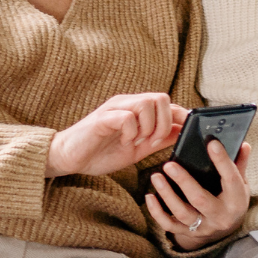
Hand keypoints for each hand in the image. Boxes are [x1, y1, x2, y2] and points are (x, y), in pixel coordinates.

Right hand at [46, 94, 185, 177]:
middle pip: (161, 98)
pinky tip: (124, 142)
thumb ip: (158, 139)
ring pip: (146, 103)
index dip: (181, 116)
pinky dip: (131, 132)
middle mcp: (127, 104)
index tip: (187, 131)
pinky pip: (127, 117)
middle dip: (164, 124)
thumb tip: (181, 132)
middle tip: (152, 141)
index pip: (167, 104)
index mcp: (136, 110)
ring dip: (148, 127)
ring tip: (136, 142)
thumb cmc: (101, 152)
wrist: (70, 159)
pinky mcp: (102, 118)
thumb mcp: (138, 149)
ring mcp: (114, 109)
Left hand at [146, 139, 250, 251]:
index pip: (230, 179)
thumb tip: (243, 144)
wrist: (225, 230)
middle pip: (200, 199)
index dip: (222, 161)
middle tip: (169, 165)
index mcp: (236, 201)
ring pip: (182, 212)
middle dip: (184, 181)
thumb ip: (239, 165)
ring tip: (156, 176)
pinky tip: (150, 197)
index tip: (212, 143)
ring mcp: (203, 226)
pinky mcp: (188, 233)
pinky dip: (157, 212)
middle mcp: (220, 216)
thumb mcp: (240, 184)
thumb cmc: (231, 200)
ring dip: (167, 194)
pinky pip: (169, 225)